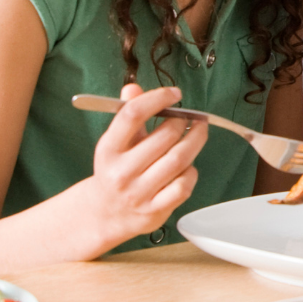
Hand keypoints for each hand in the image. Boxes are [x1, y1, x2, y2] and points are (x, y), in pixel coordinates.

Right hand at [76, 83, 209, 249]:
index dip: (157, 98)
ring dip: (194, 142)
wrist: (104, 213)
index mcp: (108, 150)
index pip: (132, 115)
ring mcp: (138, 193)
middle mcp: (120, 172)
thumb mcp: (115, 143)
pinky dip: (192, 172)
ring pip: (179, 160)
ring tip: (198, 132)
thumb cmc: (116, 170)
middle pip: (165, 137)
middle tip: (191, 117)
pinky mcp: (154, 210)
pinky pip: (183, 185)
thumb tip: (133, 88)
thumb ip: (126, 115)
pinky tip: (188, 166)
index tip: (174, 94)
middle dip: (184, 122)